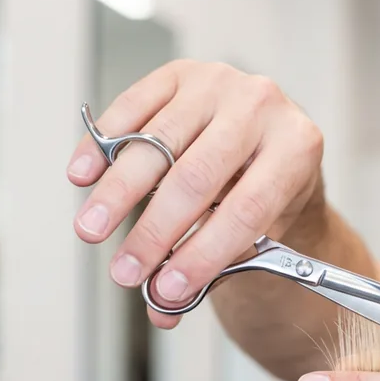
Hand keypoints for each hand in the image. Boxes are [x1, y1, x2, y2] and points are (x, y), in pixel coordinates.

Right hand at [67, 61, 324, 327]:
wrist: (270, 143)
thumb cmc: (266, 196)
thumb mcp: (260, 236)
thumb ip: (213, 270)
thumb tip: (161, 306)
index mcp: (297, 149)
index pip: (245, 209)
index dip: (202, 254)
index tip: (166, 289)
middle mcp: (263, 106)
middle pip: (196, 177)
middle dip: (155, 232)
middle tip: (124, 271)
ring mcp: (219, 83)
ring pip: (157, 143)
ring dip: (117, 193)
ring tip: (92, 231)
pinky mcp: (180, 73)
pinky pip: (132, 108)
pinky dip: (101, 146)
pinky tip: (82, 177)